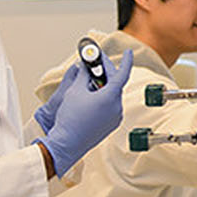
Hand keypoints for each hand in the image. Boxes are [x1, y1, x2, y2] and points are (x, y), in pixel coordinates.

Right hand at [36, 49, 132, 176]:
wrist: (67, 144)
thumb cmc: (70, 118)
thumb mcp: (75, 91)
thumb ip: (83, 75)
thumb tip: (85, 67)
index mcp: (111, 97)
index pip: (122, 74)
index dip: (126, 61)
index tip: (129, 52)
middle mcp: (117, 107)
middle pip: (115, 84)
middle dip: (106, 72)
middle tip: (97, 63)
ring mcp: (116, 117)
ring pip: (112, 96)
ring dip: (103, 86)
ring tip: (90, 80)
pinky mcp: (111, 125)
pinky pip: (110, 107)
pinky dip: (103, 98)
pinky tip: (92, 96)